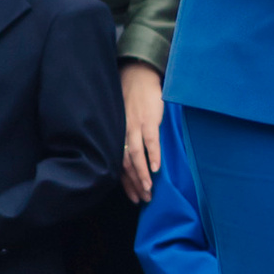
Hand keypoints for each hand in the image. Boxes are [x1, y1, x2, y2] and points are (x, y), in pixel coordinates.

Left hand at [120, 61, 163, 204]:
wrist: (139, 74)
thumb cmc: (131, 97)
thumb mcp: (124, 118)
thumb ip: (127, 136)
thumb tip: (135, 157)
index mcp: (117, 134)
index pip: (119, 164)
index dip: (126, 183)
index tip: (133, 197)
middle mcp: (123, 133)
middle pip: (126, 165)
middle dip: (135, 184)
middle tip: (144, 199)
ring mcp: (135, 127)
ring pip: (136, 157)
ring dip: (142, 175)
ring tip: (148, 190)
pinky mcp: (148, 120)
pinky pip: (150, 142)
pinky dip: (153, 156)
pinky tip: (156, 169)